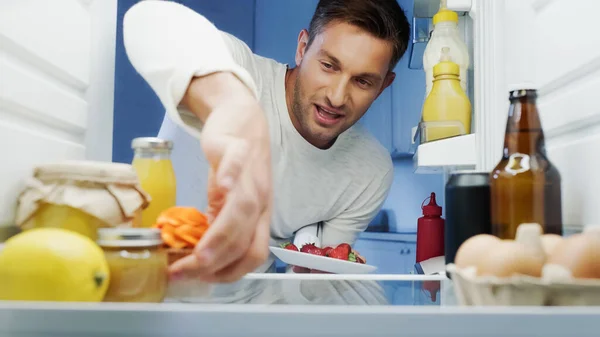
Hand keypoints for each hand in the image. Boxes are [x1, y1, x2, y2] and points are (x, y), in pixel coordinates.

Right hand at [169, 73, 272, 282]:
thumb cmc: (237, 164)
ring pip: (242, 210)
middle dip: (215, 264)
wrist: (242, 118)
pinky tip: (221, 188)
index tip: (200, 280)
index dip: (229, 273)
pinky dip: (231, 177)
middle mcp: (260, 200)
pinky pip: (237, 165)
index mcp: (259, 215)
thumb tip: (199, 252)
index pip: (253, 254)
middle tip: (183, 273)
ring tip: (197, 255)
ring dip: (220, 237)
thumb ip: (220, 223)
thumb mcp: (231, 199)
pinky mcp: (237, 149)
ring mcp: (250, 175)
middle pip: (245, 239)